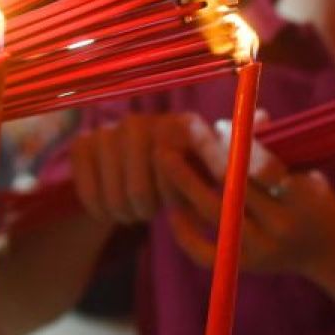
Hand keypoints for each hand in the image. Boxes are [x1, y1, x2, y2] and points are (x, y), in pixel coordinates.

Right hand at [69, 112, 219, 225]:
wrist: (141, 173)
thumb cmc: (184, 177)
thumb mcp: (209, 176)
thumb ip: (224, 167)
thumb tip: (252, 136)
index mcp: (180, 124)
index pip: (178, 162)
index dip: (178, 190)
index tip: (184, 199)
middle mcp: (141, 121)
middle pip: (139, 190)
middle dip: (146, 210)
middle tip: (151, 211)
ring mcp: (108, 130)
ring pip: (116, 196)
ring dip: (126, 213)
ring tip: (136, 211)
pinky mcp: (82, 144)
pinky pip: (89, 192)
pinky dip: (101, 211)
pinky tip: (111, 210)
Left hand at [167, 112, 334, 275]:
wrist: (329, 247)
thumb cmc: (310, 192)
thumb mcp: (302, 165)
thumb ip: (270, 142)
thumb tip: (231, 121)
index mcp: (303, 198)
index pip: (262, 169)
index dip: (237, 145)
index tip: (217, 125)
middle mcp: (282, 227)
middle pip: (233, 190)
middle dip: (203, 158)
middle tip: (176, 135)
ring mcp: (262, 251)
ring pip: (215, 215)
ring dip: (185, 185)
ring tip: (164, 159)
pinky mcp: (244, 267)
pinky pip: (205, 253)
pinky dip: (185, 232)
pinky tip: (172, 209)